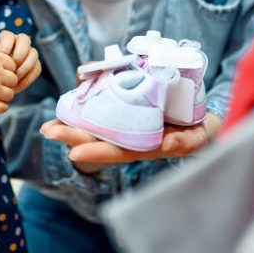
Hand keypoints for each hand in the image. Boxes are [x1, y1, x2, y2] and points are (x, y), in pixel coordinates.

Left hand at [0, 30, 40, 92]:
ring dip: (25, 66)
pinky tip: (17, 87)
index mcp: (5, 39)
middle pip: (25, 39)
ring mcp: (28, 53)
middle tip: (14, 63)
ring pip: (33, 53)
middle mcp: (19, 43)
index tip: (2, 54)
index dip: (7, 44)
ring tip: (15, 78)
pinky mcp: (35, 65)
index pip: (9, 35)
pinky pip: (37, 68)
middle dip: (20, 52)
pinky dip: (28, 78)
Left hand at [40, 113, 221, 173]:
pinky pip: (104, 105)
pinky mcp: (129, 105)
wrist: (205, 117)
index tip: (73, 152)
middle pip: (100, 138)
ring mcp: (129, 123)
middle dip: (73, 135)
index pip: (118, 151)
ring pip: (97, 125)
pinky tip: (70, 100)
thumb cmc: (201, 131)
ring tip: (48, 125)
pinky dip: (87, 101)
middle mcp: (133, 136)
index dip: (97, 152)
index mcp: (147, 146)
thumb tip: (170, 145)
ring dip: (73, 124)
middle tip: (48, 131)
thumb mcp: (199, 137)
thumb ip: (187, 142)